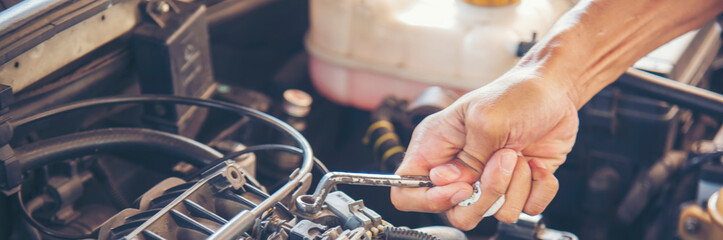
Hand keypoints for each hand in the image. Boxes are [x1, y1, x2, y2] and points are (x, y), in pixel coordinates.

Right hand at [390, 67, 578, 229]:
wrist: (555, 91)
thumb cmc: (515, 94)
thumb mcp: (485, 119)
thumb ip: (467, 158)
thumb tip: (453, 184)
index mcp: (435, 147)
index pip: (406, 191)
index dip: (430, 199)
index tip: (464, 187)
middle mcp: (458, 168)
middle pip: (454, 212)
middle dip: (485, 194)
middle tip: (502, 160)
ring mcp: (487, 180)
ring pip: (493, 213)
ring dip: (514, 186)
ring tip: (518, 153)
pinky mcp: (516, 187)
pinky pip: (523, 210)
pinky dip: (537, 189)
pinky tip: (536, 163)